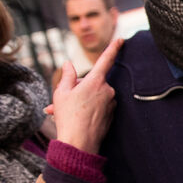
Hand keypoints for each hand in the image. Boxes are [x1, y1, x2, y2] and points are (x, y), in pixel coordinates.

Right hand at [48, 38, 121, 154]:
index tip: (121, 39)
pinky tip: (76, 118)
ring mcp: (111, 103)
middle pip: (92, 82)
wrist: (79, 143)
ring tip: (65, 112)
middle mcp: (107, 90)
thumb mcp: (62, 93)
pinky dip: (88, 110)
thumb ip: (67, 76)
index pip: (106, 60)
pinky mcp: (112, 115)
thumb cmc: (68, 116)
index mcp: (96, 81)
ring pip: (95, 96)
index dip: (113, 48)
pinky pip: (99, 107)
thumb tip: (68, 64)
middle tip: (62, 102)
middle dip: (78, 88)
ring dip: (81, 100)